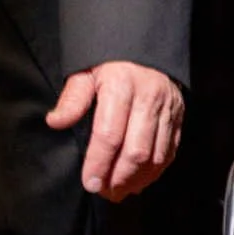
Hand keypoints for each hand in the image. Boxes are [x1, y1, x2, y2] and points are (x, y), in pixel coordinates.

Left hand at [45, 61, 182, 200]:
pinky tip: (138, 181)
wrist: (145, 42)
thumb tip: (55, 122)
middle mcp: (148, 98)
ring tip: (118, 191)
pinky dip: (155, 171)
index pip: (109, 134)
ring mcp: (167, 109)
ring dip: (137, 180)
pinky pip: (169, 151)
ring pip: (156, 156)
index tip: (89, 183)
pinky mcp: (178, 117)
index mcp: (121, 85)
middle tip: (103, 192)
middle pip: (136, 151)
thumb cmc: (109, 59)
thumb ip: (73, 98)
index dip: (98, 163)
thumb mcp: (85, 70)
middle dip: (118, 178)